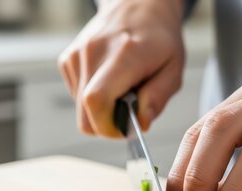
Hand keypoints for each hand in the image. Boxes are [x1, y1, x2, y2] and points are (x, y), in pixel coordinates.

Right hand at [58, 0, 184, 137]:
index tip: (126, 128)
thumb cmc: (158, 39)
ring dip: (100, 109)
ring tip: (120, 90)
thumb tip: (140, 124)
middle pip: (85, 115)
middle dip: (106, 124)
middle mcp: (94, 53)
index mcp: (125, 54)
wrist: (137, 5)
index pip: (97, 101)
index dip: (108, 126)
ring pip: (80, 109)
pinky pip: (75, 96)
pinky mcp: (67, 59)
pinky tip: (108, 80)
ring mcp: (77, 55)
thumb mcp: (173, 68)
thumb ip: (158, 98)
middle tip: (128, 113)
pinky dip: (91, 97)